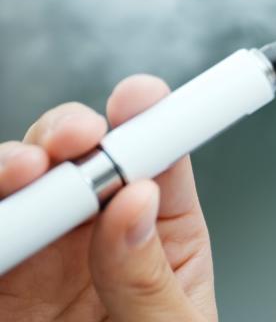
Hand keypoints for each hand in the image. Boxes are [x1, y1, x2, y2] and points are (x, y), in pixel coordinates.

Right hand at [0, 75, 217, 320]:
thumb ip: (149, 276)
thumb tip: (136, 202)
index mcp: (161, 237)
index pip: (159, 162)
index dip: (152, 120)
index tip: (142, 99)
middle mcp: (96, 239)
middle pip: (80, 161)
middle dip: (71, 134)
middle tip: (75, 141)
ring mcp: (38, 262)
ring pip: (19, 191)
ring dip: (12, 167)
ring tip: (21, 172)